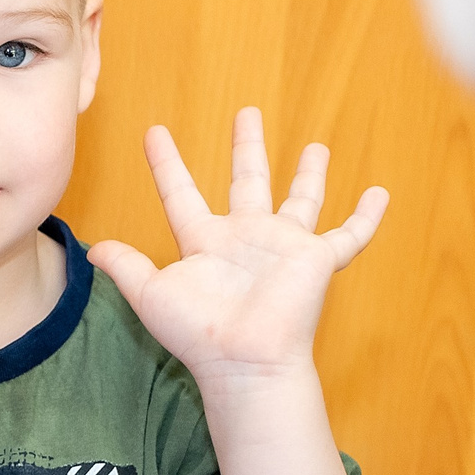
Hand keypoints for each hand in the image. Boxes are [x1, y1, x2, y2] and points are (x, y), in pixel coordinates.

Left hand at [88, 109, 386, 388]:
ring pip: (299, 199)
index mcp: (205, 242)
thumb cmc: (198, 333)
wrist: (244, 360)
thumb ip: (126, 267)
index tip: (154, 132)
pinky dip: (366, 217)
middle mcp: (245, 238)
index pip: (181, 193)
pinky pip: (349, 234)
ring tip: (317, 146)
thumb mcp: (151, 294)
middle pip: (246, 181)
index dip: (167, 164)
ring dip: (308, 174)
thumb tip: (92, 247)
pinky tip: (382, 194)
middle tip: (247, 114)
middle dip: (246, 147)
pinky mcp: (317, 259)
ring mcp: (283, 247)